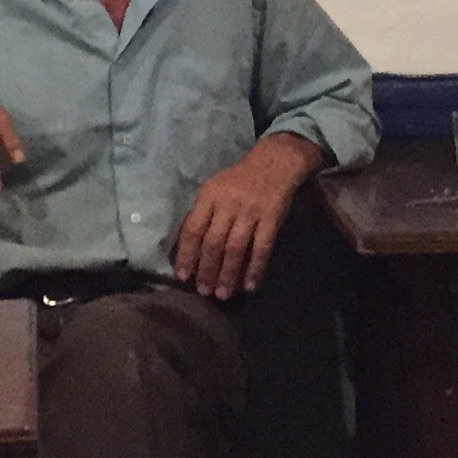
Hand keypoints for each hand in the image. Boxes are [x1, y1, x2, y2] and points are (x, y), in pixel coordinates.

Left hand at [172, 135, 319, 298]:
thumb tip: (189, 251)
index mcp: (209, 195)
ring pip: (236, 248)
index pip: (193, 229)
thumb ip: (203, 214)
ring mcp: (251, 210)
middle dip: (207, 270)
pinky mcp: (272, 216)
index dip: (187, 254)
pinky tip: (249, 286)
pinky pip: (262, 247)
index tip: (183, 277)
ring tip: (222, 294)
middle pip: (214, 242)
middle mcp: (228, 202)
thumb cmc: (238, 181)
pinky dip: (255, 268)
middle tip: (203, 292)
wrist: (274, 162)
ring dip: (228, 274)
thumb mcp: (215, 188)